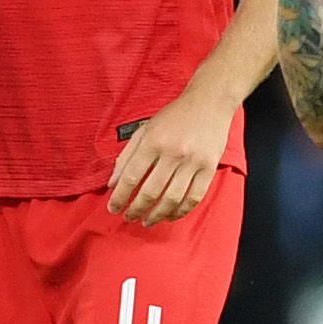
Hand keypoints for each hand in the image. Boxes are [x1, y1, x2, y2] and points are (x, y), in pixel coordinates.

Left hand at [108, 97, 223, 226]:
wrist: (209, 102)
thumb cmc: (175, 116)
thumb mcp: (145, 129)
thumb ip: (126, 156)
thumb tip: (112, 183)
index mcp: (153, 141)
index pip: (131, 177)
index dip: (120, 196)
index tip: (113, 208)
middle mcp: (173, 152)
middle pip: (150, 192)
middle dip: (136, 209)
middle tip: (129, 217)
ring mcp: (192, 162)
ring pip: (172, 199)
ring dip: (157, 215)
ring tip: (147, 221)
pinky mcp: (209, 168)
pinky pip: (194, 197)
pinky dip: (180, 211)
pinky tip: (170, 215)